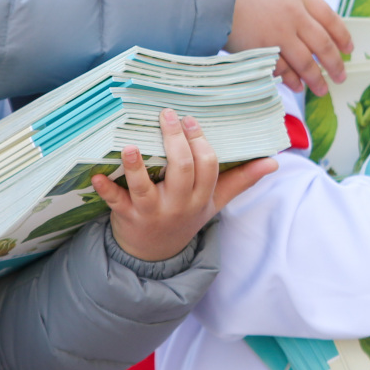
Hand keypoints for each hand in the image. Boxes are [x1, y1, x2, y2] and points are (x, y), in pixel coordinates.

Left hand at [93, 110, 276, 261]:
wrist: (155, 254)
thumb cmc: (186, 217)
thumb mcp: (215, 202)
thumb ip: (242, 180)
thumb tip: (274, 162)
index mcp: (201, 197)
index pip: (208, 167)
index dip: (200, 142)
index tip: (191, 120)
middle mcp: (178, 204)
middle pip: (182, 170)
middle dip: (176, 142)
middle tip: (168, 115)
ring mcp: (152, 212)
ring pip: (146, 187)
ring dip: (136, 166)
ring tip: (130, 145)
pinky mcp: (127, 217)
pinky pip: (115, 202)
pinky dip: (105, 189)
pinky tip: (95, 176)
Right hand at [226, 0, 351, 94]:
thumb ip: (294, 5)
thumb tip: (309, 29)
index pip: (330, 19)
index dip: (342, 36)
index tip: (348, 49)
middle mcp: (294, 16)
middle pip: (323, 45)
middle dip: (335, 64)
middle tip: (341, 77)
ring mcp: (279, 35)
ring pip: (306, 63)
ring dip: (316, 79)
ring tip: (322, 90)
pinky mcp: (263, 51)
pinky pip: (283, 70)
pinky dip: (291, 80)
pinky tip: (296, 86)